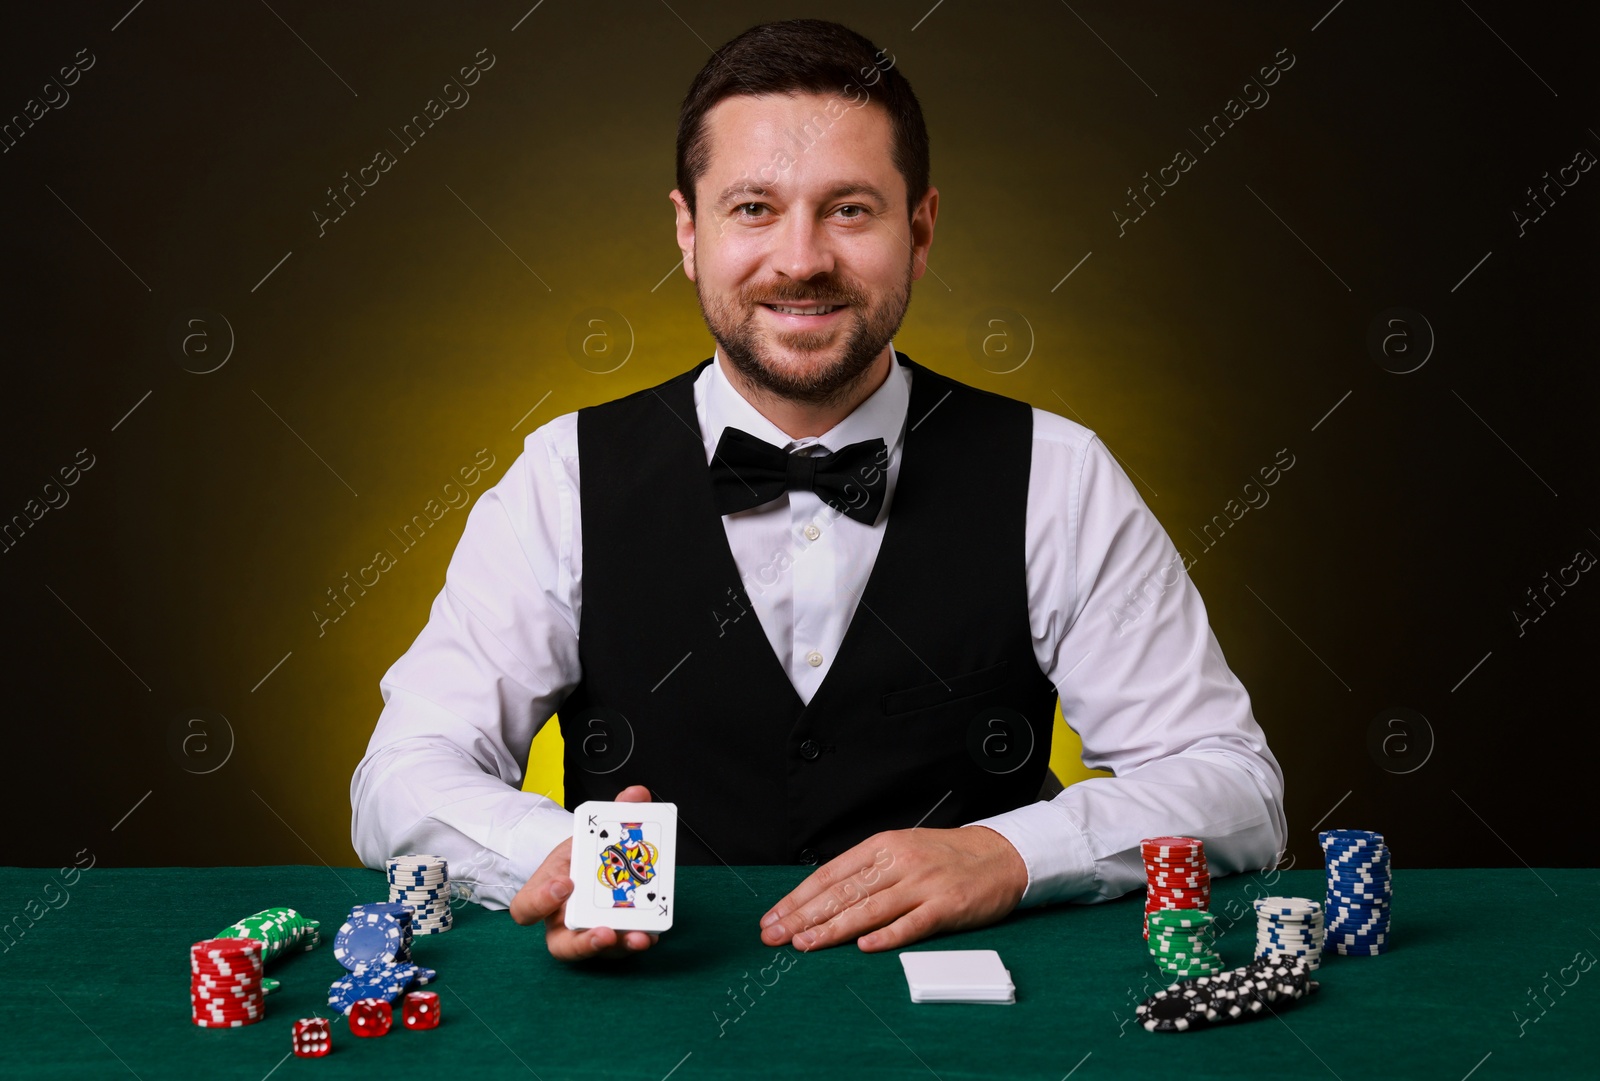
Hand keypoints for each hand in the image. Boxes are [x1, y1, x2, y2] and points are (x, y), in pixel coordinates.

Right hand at [509, 784, 660, 959]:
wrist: (595, 865)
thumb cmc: (584, 853)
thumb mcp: (589, 831)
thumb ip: (611, 812)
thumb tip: (636, 794)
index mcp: (544, 893)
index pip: (524, 908)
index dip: (539, 901)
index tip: (565, 883)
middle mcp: (561, 921)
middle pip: (561, 946)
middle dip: (583, 943)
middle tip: (605, 931)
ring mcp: (585, 935)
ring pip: (597, 952)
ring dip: (619, 947)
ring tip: (640, 937)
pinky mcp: (612, 941)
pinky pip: (622, 950)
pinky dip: (637, 940)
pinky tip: (653, 931)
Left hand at [757, 825, 1027, 952]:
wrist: (1000, 855)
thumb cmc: (945, 856)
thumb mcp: (901, 850)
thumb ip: (867, 871)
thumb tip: (822, 896)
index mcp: (883, 846)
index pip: (830, 874)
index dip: (798, 897)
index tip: (773, 916)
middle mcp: (899, 862)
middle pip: (843, 892)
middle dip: (803, 916)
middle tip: (775, 935)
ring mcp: (923, 884)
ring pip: (869, 909)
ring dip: (833, 929)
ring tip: (804, 944)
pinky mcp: (946, 906)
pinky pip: (911, 924)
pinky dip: (886, 936)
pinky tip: (863, 946)